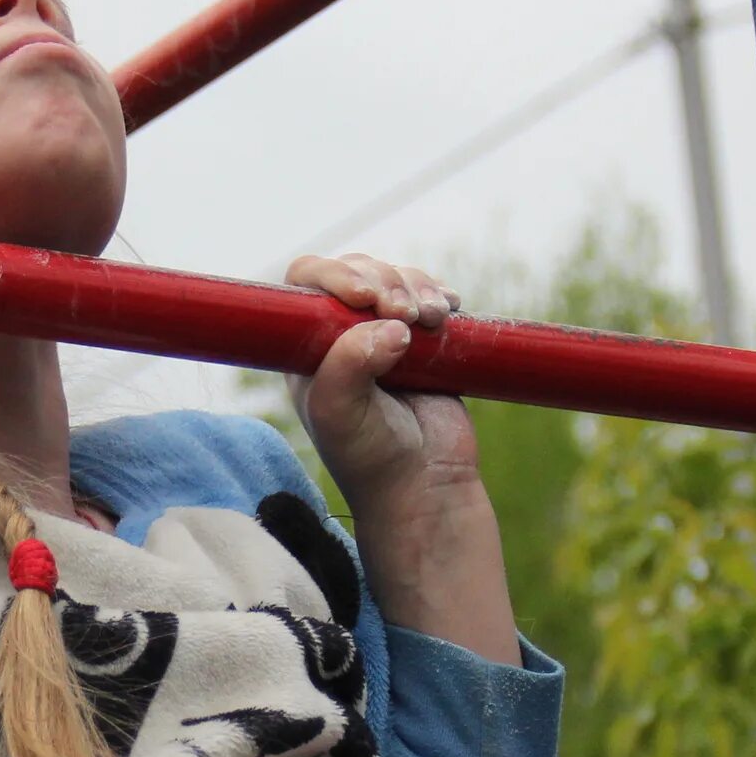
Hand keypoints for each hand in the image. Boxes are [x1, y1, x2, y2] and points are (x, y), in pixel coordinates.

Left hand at [283, 253, 518, 663]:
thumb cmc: (370, 457)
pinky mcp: (423, 340)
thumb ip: (349, 366)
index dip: (335, 276)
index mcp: (307, 347)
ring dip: (418, 287)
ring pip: (397, 279)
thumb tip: (389, 326)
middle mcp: (341, 334)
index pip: (307, 283)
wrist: (425, 485)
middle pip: (357, 270)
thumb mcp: (340, 415)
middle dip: (386, 281)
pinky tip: (448, 311)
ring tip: (433, 320)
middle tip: (405, 314)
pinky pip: (430, 296)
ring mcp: (383, 333)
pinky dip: (440, 296)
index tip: (366, 298)